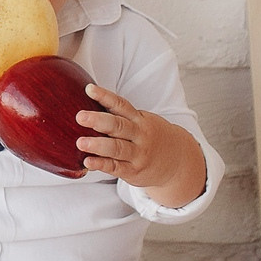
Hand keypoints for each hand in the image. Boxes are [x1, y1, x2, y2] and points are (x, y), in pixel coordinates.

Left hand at [75, 83, 207, 206]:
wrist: (179, 162)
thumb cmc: (151, 138)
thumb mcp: (142, 122)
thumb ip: (121, 115)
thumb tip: (87, 102)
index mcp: (139, 119)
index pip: (121, 105)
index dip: (105, 96)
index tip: (89, 89)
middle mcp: (139, 135)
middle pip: (118, 126)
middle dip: (98, 121)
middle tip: (80, 116)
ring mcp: (138, 154)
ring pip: (117, 148)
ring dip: (98, 145)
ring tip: (80, 142)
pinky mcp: (134, 171)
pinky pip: (116, 167)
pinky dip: (102, 164)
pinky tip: (87, 161)